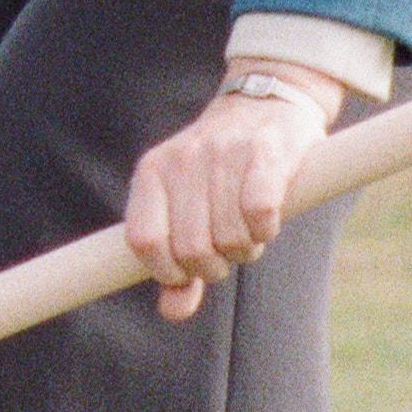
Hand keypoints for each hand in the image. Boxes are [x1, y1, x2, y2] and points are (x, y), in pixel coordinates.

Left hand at [123, 65, 345, 313]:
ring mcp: (223, 155)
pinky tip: (268, 219)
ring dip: (245, 248)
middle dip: (215, 265)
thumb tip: (171, 312)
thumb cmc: (222, 169)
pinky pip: (259, 215)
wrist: (268, 100)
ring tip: (250, 230)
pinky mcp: (266, 154)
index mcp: (152, 171)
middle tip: (228, 250)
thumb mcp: (187, 207)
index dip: (166, 270)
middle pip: (192, 249)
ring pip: (229, 237)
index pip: (143, 240)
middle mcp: (182, 161)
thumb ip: (177, 262)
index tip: (187, 272)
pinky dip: (267, 229)